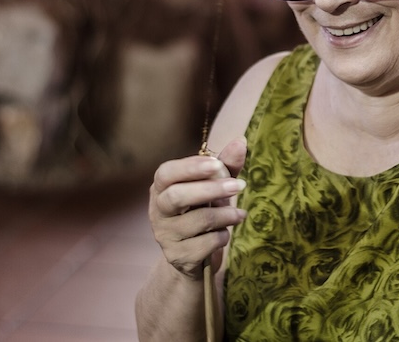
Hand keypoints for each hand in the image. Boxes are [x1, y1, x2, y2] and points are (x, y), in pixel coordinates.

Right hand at [148, 138, 247, 279]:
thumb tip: (241, 141)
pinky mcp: (178, 257)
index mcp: (161, 188)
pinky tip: (225, 233)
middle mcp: (158, 211)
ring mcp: (165, 236)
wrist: (194, 258)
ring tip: (241, 214)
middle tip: (239, 186)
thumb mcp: (214, 186)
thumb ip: (225, 165)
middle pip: (177, 196)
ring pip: (198, 221)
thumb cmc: (203, 211)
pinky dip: (222, 236)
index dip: (190, 167)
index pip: (166, 173)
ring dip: (226, 215)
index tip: (216, 164)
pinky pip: (206, 243)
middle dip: (211, 189)